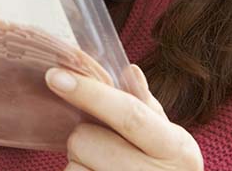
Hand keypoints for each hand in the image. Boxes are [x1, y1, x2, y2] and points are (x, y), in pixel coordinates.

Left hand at [47, 65, 203, 170]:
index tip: (55, 76)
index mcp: (176, 149)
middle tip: (106, 146)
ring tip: (105, 169)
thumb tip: (129, 71)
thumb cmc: (164, 168)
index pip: (129, 115)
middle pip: (86, 139)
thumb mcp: (168, 139)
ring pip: (73, 165)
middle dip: (85, 137)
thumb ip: (144, 105)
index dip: (90, 93)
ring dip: (80, 164)